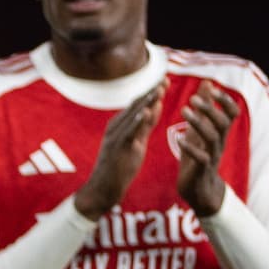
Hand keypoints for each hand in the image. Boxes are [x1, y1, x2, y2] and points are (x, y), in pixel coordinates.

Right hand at [73, 80, 165, 219]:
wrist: (102, 189)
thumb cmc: (119, 168)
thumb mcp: (136, 143)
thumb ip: (145, 126)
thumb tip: (157, 106)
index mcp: (121, 125)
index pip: (139, 104)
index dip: (152, 91)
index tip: (166, 80)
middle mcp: (116, 127)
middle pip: (136, 105)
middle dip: (152, 92)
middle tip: (166, 79)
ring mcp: (115, 137)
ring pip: (133, 116)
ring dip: (146, 102)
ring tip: (159, 90)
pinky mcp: (116, 148)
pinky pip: (128, 132)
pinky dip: (136, 121)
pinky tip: (146, 112)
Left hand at [174, 81, 239, 216]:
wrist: (198, 190)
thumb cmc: (198, 156)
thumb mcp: (200, 130)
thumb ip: (204, 109)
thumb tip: (207, 82)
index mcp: (219, 133)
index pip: (232, 113)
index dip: (225, 100)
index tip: (212, 88)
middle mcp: (218, 143)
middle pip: (222, 123)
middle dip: (210, 109)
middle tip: (193, 99)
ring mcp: (211, 156)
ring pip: (212, 137)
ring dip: (199, 123)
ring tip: (183, 111)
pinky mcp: (200, 170)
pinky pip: (201, 158)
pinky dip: (190, 148)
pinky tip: (180, 139)